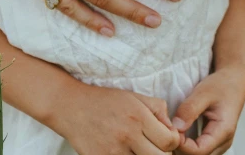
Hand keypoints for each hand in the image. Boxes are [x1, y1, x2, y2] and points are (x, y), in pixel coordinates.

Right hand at [56, 84, 180, 154]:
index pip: (170, 141)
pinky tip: (127, 152)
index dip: (172, 141)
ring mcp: (114, 152)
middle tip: (155, 147)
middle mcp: (128, 135)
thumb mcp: (134, 96)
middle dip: (162, 154)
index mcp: (138, 116)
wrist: (72, 107)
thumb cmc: (105, 101)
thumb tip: (172, 127)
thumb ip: (157, 109)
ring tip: (139, 149)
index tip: (165, 137)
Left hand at [171, 70, 244, 154]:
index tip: (170, 129)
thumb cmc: (220, 86)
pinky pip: (198, 150)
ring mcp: (218, 144)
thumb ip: (190, 109)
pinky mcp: (213, 142)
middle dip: (180, 148)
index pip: (200, 151)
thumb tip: (176, 127)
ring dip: (183, 148)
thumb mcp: (203, 92)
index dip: (182, 145)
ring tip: (172, 131)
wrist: (232, 82)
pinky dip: (187, 145)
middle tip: (168, 130)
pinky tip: (178, 134)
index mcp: (223, 131)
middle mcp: (222, 143)